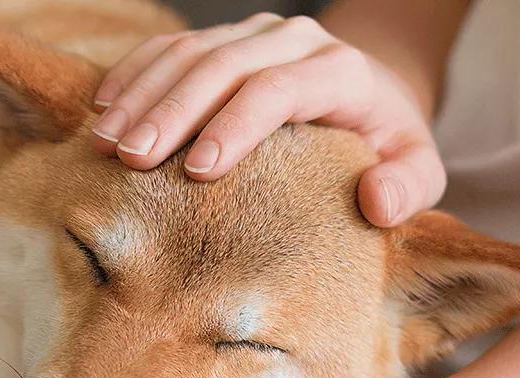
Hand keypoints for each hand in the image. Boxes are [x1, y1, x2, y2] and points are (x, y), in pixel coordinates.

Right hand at [91, 13, 442, 225]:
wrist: (369, 94)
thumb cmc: (383, 145)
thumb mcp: (416, 168)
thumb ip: (409, 187)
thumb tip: (376, 202)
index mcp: (341, 69)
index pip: (278, 88)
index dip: (235, 125)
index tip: (198, 171)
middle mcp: (294, 40)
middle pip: (223, 65)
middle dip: (172, 112)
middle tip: (131, 159)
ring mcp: (252, 35)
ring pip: (188, 52)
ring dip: (142, 96)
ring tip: (105, 142)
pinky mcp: (221, 38)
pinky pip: (168, 48)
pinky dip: (133, 75)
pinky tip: (103, 109)